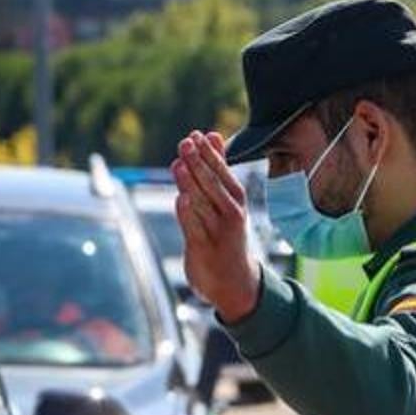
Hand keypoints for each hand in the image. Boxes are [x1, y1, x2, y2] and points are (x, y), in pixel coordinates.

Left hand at [171, 131, 261, 322]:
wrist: (234, 280)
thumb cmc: (226, 233)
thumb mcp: (226, 199)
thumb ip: (217, 168)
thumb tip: (212, 134)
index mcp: (235, 200)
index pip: (222, 172)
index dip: (209, 154)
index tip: (197, 135)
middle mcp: (230, 214)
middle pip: (212, 185)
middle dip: (198, 163)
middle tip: (186, 142)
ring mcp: (217, 231)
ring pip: (202, 204)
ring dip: (190, 184)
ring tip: (180, 164)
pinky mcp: (203, 248)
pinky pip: (195, 227)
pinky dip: (188, 214)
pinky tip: (181, 198)